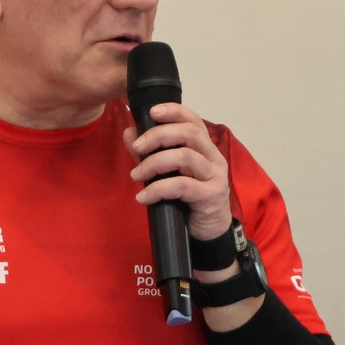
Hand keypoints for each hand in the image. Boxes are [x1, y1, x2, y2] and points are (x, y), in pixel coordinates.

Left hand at [126, 102, 231, 240]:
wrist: (207, 232)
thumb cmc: (188, 200)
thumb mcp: (166, 174)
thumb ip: (148, 153)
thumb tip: (129, 133)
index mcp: (204, 148)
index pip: (193, 120)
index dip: (174, 111)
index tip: (152, 112)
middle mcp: (213, 158)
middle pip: (189, 133)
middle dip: (158, 136)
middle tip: (136, 147)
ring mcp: (214, 176)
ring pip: (185, 157)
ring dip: (154, 163)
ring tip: (136, 176)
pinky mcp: (210, 196)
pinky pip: (182, 186)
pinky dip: (158, 189)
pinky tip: (143, 197)